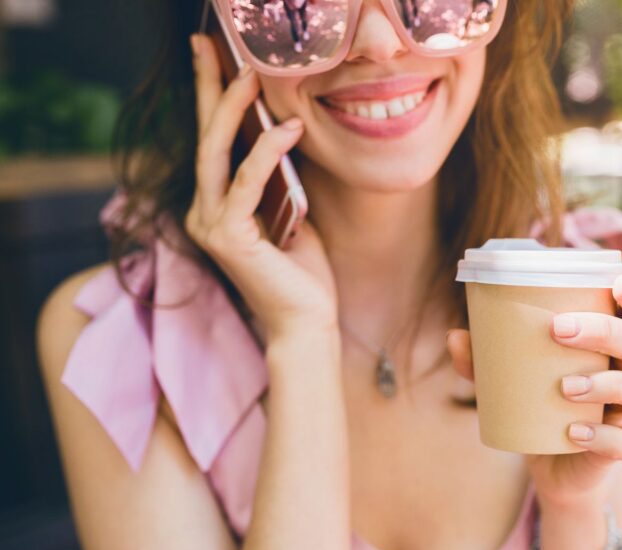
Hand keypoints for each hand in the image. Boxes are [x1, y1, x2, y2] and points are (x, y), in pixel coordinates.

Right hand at [187, 34, 336, 343]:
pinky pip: (245, 184)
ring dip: (234, 109)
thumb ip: (277, 179)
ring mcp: (210, 225)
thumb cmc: (302, 272)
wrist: (307, 323)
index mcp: (216, 207)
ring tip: (253, 74)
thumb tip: (282, 133)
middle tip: (210, 44)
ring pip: (216, 154)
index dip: (213, 98)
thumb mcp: (291, 212)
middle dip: (209, 88)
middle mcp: (204, 212)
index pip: (212, 143)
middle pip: (204, 138)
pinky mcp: (230, 238)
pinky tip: (288, 128)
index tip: (216, 56)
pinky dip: (267, 154)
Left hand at [446, 272, 621, 507]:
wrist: (554, 467)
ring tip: (566, 386)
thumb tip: (455, 336)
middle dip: (604, 331)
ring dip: (609, 384)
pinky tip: (573, 432)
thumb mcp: (512, 380)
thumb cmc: (542, 407)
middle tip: (559, 330)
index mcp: (614, 346)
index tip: (617, 281)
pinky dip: (604, 437)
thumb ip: (486, 359)